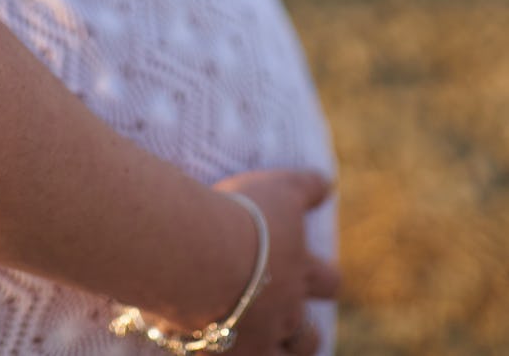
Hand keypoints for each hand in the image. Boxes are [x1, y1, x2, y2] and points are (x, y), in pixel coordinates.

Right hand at [213, 169, 338, 354]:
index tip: (314, 271)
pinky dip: (229, 354)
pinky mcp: (220, 353)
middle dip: (304, 327)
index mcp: (298, 271)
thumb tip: (329, 183)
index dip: (323, 277)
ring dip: (279, 348)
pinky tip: (218, 347)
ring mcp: (255, 338)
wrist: (194, 253)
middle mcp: (284, 310)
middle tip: (287, 312)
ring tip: (264, 336)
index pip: (328, 281)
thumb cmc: (239, 216)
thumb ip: (306, 187)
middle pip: (309, 333)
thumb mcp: (278, 189)